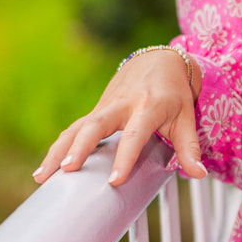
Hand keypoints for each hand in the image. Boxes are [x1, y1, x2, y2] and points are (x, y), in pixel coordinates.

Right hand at [32, 51, 205, 187]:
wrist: (158, 60)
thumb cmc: (175, 92)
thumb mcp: (187, 116)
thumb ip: (190, 147)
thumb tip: (199, 174)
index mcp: (148, 106)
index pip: (135, 134)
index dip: (125, 157)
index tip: (114, 181)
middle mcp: (122, 104)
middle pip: (95, 125)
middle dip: (79, 148)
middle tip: (67, 171)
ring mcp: (105, 106)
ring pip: (77, 127)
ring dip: (58, 151)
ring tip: (42, 177)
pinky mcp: (96, 110)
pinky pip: (73, 129)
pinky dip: (59, 147)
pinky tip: (45, 169)